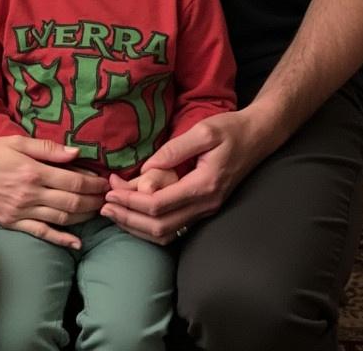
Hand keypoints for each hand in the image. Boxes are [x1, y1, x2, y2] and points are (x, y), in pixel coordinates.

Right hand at [0, 136, 108, 249]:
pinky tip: (76, 243)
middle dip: (94, 200)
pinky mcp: (14, 223)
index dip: (93, 183)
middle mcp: (30, 194)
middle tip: (108, 198)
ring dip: (83, 217)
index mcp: (32, 171)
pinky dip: (61, 239)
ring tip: (98, 212)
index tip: (105, 182)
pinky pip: (42, 233)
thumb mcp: (16, 141)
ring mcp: (21, 211)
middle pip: (71, 202)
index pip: (73, 181)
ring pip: (61, 219)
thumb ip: (47, 148)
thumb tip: (76, 153)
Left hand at [101, 109, 271, 244]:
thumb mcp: (204, 131)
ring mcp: (206, 210)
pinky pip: (174, 227)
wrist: (259, 137)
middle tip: (103, 205)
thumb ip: (175, 150)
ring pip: (166, 233)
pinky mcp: (204, 208)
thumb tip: (146, 168)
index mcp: (204, 186)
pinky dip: (150, 225)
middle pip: (159, 226)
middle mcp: (206, 205)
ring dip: (137, 226)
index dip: (131, 201)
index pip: (159, 205)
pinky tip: (134, 213)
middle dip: (128, 218)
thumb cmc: (231, 130)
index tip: (110, 190)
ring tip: (113, 211)